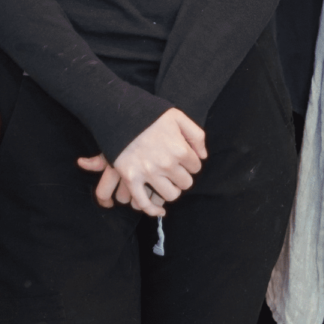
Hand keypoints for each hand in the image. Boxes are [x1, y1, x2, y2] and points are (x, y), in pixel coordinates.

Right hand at [74, 108, 205, 215]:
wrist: (121, 113)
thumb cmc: (151, 114)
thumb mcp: (178, 116)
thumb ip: (196, 135)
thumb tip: (203, 156)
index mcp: (180, 149)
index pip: (196, 167)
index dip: (191, 163)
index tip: (184, 158)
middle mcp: (166, 164)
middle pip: (185, 183)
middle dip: (183, 177)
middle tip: (176, 170)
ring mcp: (148, 173)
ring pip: (170, 195)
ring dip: (171, 190)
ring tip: (167, 182)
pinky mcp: (131, 179)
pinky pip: (144, 202)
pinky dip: (153, 210)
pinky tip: (160, 210)